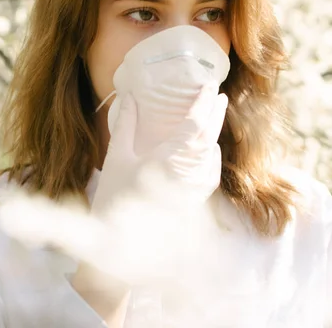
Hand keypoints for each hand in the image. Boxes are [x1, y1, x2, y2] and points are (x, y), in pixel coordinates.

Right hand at [92, 83, 227, 216]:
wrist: (116, 243)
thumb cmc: (112, 199)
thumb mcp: (116, 158)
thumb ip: (126, 125)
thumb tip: (129, 97)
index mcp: (166, 162)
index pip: (194, 127)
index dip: (203, 104)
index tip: (208, 87)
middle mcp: (185, 177)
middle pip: (209, 139)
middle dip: (216, 115)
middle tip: (219, 96)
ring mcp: (192, 192)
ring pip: (211, 157)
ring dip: (214, 135)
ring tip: (214, 116)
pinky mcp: (192, 204)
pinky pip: (209, 175)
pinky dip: (212, 158)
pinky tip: (210, 150)